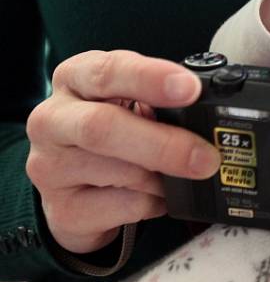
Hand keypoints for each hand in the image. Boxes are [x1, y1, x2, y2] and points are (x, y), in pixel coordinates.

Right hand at [26, 50, 220, 254]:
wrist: (76, 183)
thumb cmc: (114, 126)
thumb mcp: (130, 99)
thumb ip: (158, 99)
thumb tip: (208, 114)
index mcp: (75, 77)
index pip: (108, 71)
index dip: (151, 78)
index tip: (190, 88)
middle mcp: (52, 118)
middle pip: (102, 128)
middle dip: (163, 143)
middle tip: (206, 156)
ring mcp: (49, 166)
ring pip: (120, 173)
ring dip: (163, 176)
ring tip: (178, 173)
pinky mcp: (61, 209)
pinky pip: (124, 207)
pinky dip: (155, 201)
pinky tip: (158, 194)